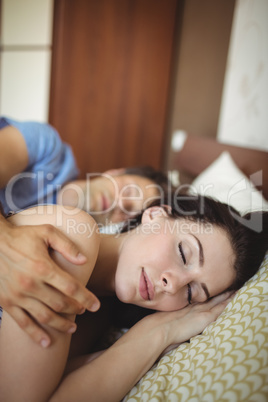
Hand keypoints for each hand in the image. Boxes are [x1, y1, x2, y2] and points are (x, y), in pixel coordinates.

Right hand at [0, 219, 99, 346]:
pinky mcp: (7, 303)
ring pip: (45, 316)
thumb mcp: (46, 232)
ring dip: (61, 324)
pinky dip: (36, 334)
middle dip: (75, 310)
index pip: (71, 288)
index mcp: (43, 267)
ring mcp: (18, 296)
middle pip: (60, 304)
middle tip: (83, 311)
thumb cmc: (22, 236)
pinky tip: (47, 342)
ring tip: (72, 328)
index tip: (96, 305)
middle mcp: (31, 284)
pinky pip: (23, 323)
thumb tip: (84, 260)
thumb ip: (66, 246)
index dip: (86, 298)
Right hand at [140, 292, 232, 350]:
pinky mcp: (206, 317)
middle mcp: (193, 306)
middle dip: (217, 291)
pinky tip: (235, 296)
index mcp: (184, 308)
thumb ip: (171, 319)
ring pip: (216, 300)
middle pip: (209, 297)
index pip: (198, 300)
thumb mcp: (165, 322)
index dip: (205, 294)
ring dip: (225, 294)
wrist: (159, 330)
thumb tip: (170, 324)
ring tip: (234, 288)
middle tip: (226, 283)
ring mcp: (200, 310)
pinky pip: (221, 307)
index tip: (210, 289)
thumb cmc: (158, 330)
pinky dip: (228, 301)